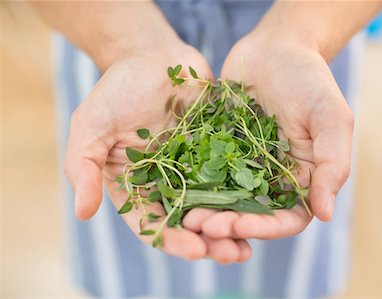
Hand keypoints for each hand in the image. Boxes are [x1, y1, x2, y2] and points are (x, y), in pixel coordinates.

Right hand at [64, 45, 251, 262]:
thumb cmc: (118, 89)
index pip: (152, 222)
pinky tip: (265, 205)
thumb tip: (82, 214)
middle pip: (188, 222)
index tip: (195, 250)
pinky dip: (248, 193)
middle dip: (210, 241)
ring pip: (215, 205)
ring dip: (233, 225)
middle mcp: (167, 183)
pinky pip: (234, 175)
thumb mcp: (92, 125)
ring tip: (253, 243)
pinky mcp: (218, 151)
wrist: (154, 56)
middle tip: (233, 253)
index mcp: (136, 185)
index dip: (172, 240)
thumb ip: (84, 166)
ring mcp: (195, 168)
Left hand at [185, 32, 353, 240]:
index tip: (237, 227)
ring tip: (183, 215)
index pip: (286, 219)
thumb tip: (326, 214)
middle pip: (250, 215)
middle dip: (226, 225)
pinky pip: (202, 172)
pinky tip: (171, 189)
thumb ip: (332, 164)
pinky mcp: (216, 149)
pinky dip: (189, 184)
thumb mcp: (331, 118)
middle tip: (200, 226)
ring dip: (205, 211)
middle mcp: (270, 178)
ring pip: (222, 200)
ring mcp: (241, 165)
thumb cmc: (309, 80)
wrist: (274, 47)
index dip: (263, 228)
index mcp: (301, 178)